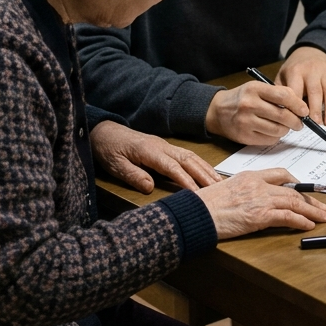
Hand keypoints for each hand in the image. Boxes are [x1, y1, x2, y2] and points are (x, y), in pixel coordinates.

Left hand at [90, 121, 220, 193]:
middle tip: (219, 190)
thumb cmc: (109, 149)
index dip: (186, 181)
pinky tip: (208, 173)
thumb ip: (133, 175)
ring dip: (206, 169)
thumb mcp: (115, 165)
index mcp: (149, 151)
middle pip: (188, 160)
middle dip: (204, 175)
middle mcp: (162, 146)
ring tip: (220, 183)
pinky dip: (200, 164)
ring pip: (191, 156)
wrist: (105, 132)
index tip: (198, 194)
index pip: (172, 167)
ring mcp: (165, 145)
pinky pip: (187, 155)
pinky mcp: (166, 147)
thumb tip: (150, 187)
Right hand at [194, 168, 325, 238]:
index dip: (296, 181)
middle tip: (322, 206)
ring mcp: (260, 200)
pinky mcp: (259, 216)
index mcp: (250, 176)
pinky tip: (308, 225)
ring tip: (323, 217)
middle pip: (292, 189)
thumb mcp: (226, 189)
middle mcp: (258, 185)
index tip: (304, 189)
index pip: (280, 174)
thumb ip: (244, 191)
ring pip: (294, 202)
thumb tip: (255, 201)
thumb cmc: (205, 205)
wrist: (196, 213)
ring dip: (311, 211)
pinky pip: (287, 217)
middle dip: (310, 199)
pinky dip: (300, 221)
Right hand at [206, 82, 307, 145]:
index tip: (304, 110)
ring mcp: (246, 121)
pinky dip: (275, 137)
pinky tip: (271, 131)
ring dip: (286, 130)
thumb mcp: (257, 89)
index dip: (298, 104)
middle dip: (296, 121)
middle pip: (283, 116)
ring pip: (278, 130)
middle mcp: (249, 104)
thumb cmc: (242, 98)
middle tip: (299, 123)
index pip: (283, 96)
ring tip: (284, 127)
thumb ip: (277, 94)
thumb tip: (300, 106)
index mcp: (254, 89)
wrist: (218, 111)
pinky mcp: (245, 136)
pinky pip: (269, 140)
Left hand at [277, 46, 325, 125]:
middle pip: (315, 92)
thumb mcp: (283, 75)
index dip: (297, 105)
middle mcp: (313, 70)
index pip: (296, 90)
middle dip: (315, 109)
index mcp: (296, 71)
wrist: (311, 51)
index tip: (297, 120)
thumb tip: (279, 111)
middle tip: (316, 124)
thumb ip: (281, 91)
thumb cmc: (295, 69)